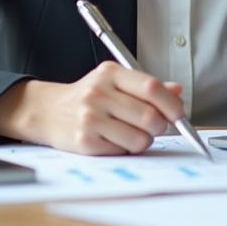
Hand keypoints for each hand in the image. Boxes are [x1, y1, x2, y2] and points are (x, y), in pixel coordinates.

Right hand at [0, 62, 186, 154]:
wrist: (47, 111)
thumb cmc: (86, 97)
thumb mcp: (114, 82)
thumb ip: (146, 86)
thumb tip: (177, 91)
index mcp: (110, 73)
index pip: (151, 87)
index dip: (171, 104)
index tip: (178, 114)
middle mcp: (99, 93)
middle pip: (149, 116)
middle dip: (160, 126)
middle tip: (154, 127)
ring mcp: (90, 118)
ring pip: (140, 138)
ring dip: (143, 141)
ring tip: (130, 133)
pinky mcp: (85, 142)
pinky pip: (122, 152)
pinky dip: (125, 149)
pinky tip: (113, 140)